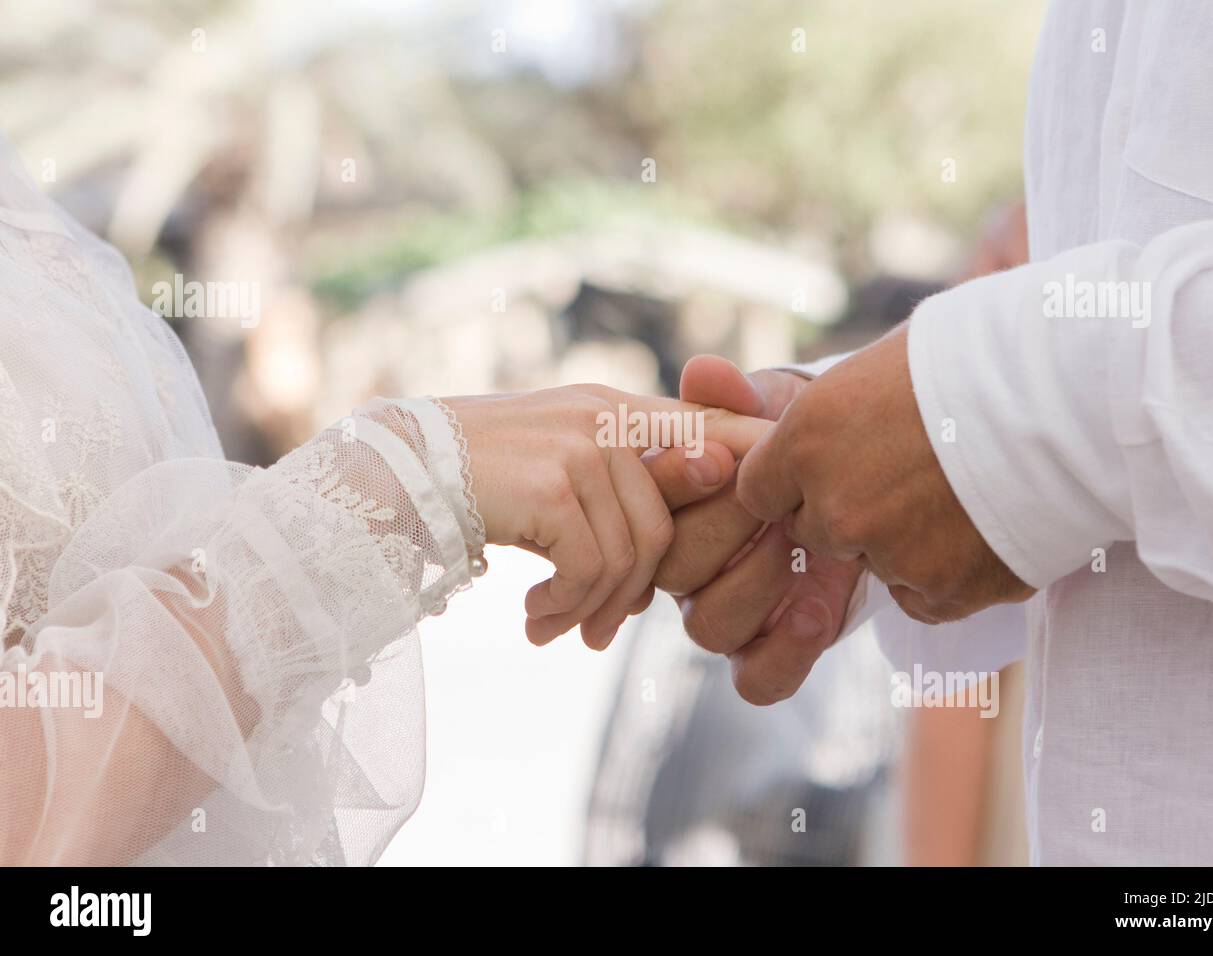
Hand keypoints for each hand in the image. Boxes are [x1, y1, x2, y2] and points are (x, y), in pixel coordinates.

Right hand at [446, 385, 769, 648]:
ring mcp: (583, 447)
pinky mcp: (556, 484)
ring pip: (631, 557)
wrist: (394, 471)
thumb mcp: (557, 474)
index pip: (712, 433)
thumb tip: (663, 571)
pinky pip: (592, 569)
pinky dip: (567, 608)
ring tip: (556, 627)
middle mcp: (606, 418)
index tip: (777, 516)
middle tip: (596, 631)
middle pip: (667, 528)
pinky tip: (534, 618)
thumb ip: (617, 499)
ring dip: (594, 609)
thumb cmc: (478, 480)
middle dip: (635, 594)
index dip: (751, 469)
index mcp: (616, 409)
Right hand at [644, 356, 865, 704]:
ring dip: (757, 587)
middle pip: (673, 570)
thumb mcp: (776, 412)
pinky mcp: (768, 650)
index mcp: (672, 508)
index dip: (677, 481)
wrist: (870, 483)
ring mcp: (723, 610)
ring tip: (804, 549)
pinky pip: (757, 679)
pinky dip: (785, 653)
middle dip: (726, 532)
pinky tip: (817, 610)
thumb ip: (740, 400)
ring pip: (710, 627)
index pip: (647, 503)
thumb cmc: (802, 444)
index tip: (725, 457)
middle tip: (777, 504)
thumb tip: (704, 373)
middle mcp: (688, 565)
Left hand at [735, 324, 1033, 625]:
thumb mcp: (877, 365)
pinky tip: (980, 526)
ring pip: (874, 564)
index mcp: (809, 438)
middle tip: (909, 474)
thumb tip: (756, 412)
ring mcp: (889, 554)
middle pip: (815, 531)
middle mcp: (837, 504)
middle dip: (848, 512)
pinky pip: (922, 598)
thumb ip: (821, 413)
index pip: (757, 490)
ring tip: (960, 491)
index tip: (830, 467)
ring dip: (903, 542)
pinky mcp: (942, 590)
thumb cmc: (980, 357)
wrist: (1074, 395)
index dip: (794, 481)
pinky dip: (946, 574)